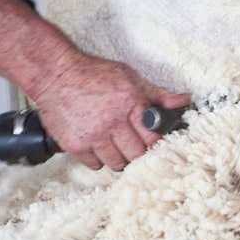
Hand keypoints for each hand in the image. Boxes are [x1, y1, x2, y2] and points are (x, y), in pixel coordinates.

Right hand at [32, 53, 190, 170]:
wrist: (55, 74)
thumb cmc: (94, 74)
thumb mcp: (130, 78)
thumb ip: (158, 95)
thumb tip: (184, 101)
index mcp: (130, 104)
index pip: (152, 139)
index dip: (155, 143)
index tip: (152, 142)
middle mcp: (112, 122)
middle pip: (136, 156)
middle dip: (138, 153)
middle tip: (134, 146)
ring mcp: (93, 136)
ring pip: (116, 164)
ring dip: (119, 158)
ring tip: (115, 145)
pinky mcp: (75, 145)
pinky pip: (95, 165)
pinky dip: (99, 159)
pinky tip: (98, 145)